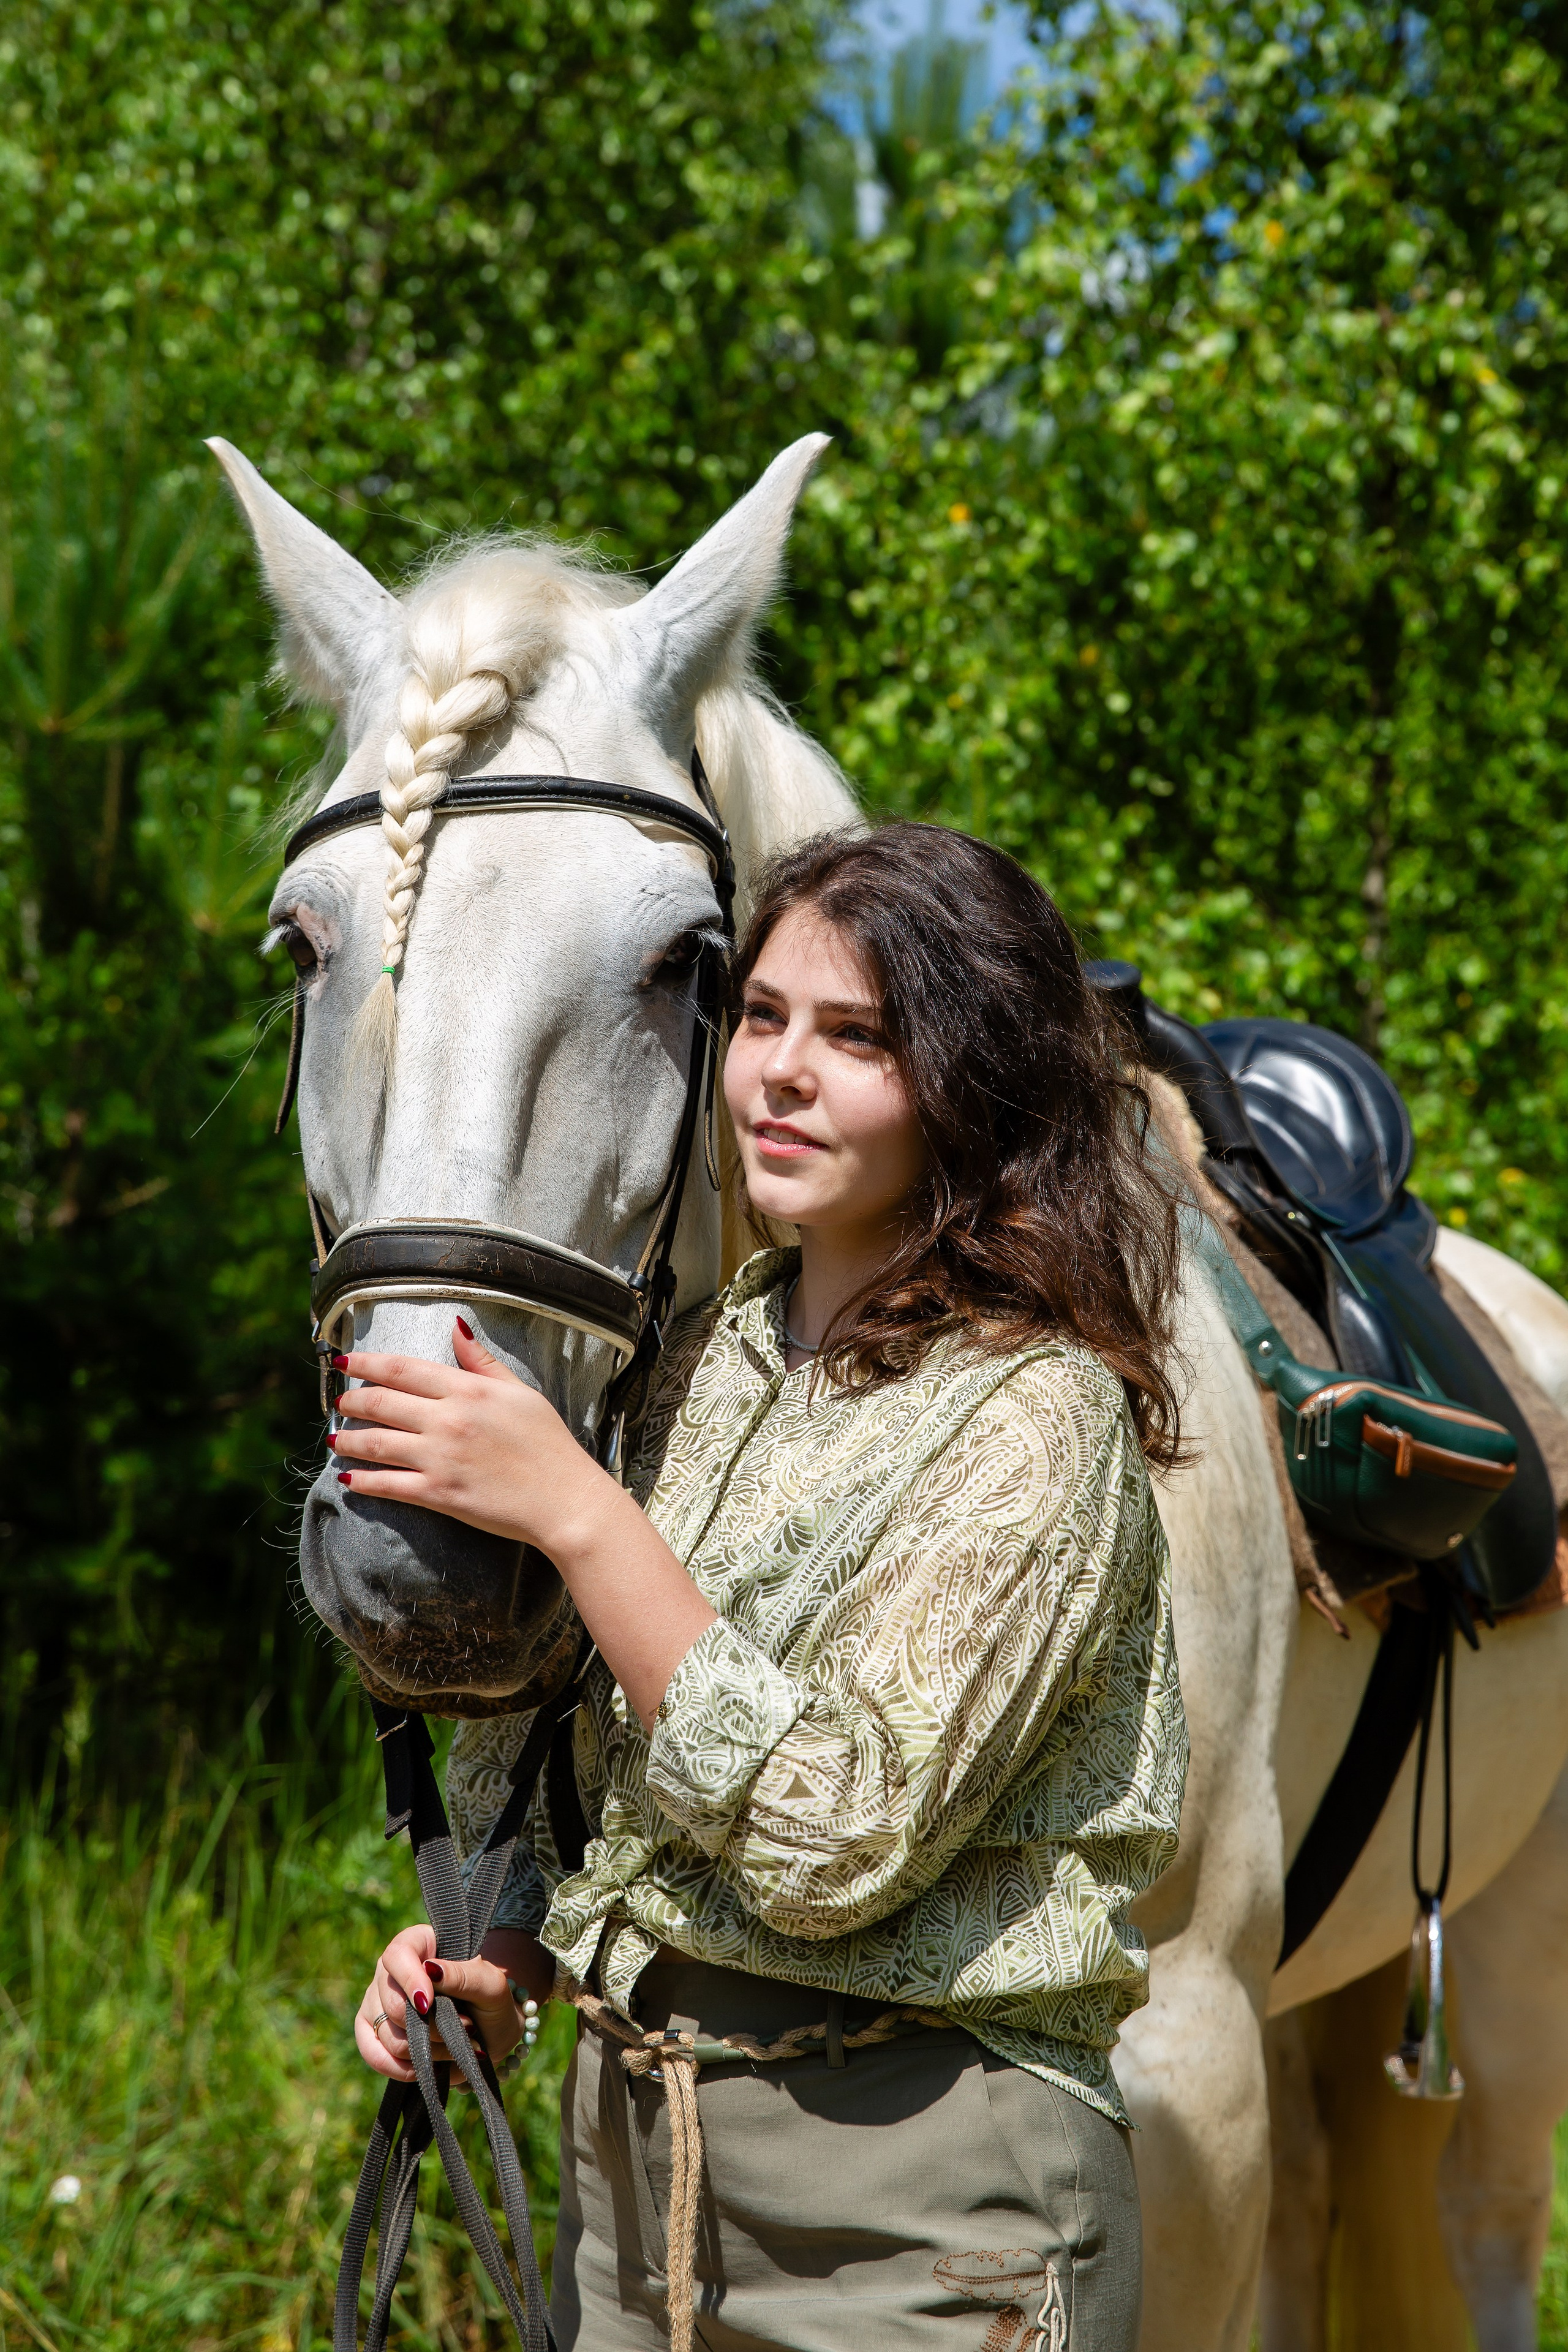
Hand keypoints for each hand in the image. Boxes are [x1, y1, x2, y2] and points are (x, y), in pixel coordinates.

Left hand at [328, 1320, 612, 1554]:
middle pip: (381, 1402)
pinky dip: (363, 1481)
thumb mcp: (520, 1392)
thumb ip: (482, 1361)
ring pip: (376, 1443)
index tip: (344, 1363)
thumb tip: (457, 1326)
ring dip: (348, 1440)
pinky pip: (388, 1485)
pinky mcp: (438, 1494)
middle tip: (339, 1402)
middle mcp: (447, 1420)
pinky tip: (350, 1479)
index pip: (402, 1369)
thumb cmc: (549, 1445)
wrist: (565, 1499)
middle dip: (351, 1401)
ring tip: (335, 1439)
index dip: (366, 1363)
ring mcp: (439, 1458)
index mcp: (467, 1390)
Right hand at [355, 1922, 529, 2085]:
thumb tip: (429, 1971)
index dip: (409, 1979)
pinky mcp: (373, 2035)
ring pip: (388, 2034)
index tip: (429, 2003)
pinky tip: (430, 2066)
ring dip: (427, 2049)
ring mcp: (378, 2004)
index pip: (397, 1955)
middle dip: (431, 2026)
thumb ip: (463, 1976)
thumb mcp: (491, 1984)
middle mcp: (391, 1972)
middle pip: (392, 2002)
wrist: (491, 2035)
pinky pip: (375, 2056)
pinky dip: (404, 2069)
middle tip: (465, 2027)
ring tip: (455, 2045)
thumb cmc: (492, 2001)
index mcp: (418, 1945)